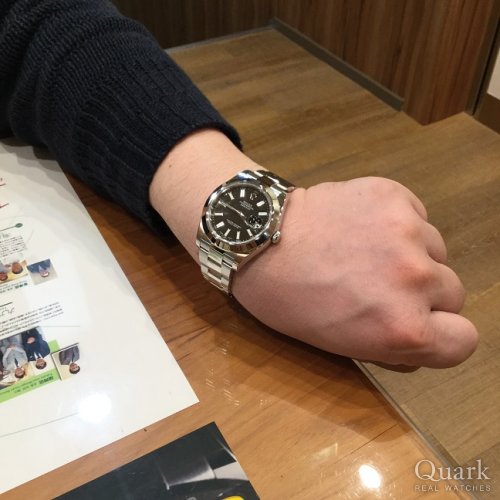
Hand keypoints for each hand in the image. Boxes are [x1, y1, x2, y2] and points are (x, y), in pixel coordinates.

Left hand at [233, 177, 477, 367]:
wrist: (259, 240)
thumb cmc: (290, 301)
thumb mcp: (341, 345)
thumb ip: (393, 347)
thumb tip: (424, 339)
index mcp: (403, 329)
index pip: (463, 342)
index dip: (441, 335)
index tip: (420, 326)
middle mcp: (416, 279)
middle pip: (453, 293)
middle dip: (424, 295)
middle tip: (380, 286)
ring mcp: (407, 231)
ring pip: (437, 250)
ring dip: (412, 255)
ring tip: (365, 251)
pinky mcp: (394, 195)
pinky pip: (418, 215)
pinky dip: (398, 223)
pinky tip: (362, 226)